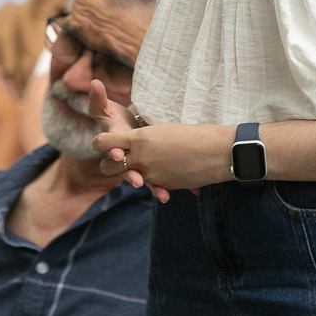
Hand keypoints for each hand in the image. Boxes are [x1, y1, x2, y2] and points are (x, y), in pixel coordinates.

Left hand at [89, 83, 233, 200]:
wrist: (216, 152)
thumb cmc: (193, 134)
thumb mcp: (163, 130)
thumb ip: (145, 139)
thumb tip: (135, 142)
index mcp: (140, 138)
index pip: (104, 142)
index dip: (100, 143)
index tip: (103, 141)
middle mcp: (140, 158)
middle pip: (108, 166)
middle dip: (110, 164)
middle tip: (118, 159)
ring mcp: (150, 175)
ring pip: (128, 178)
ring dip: (131, 175)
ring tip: (141, 168)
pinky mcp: (162, 186)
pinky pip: (150, 184)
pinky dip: (153, 180)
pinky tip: (165, 172)